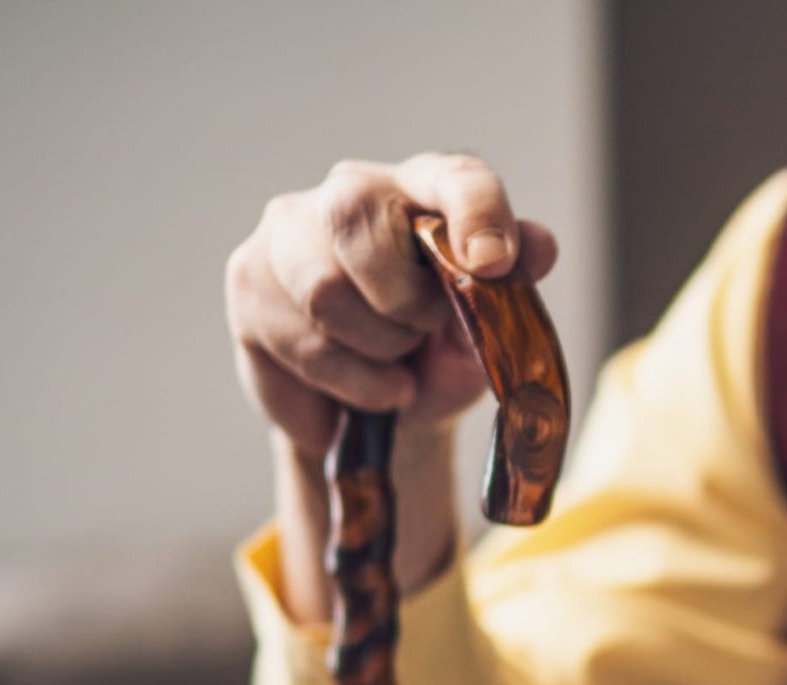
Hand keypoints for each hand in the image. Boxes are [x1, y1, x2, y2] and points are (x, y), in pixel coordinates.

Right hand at [224, 154, 560, 618]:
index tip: (494, 265)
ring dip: (377, 349)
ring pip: (324, 292)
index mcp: (424, 190)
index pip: (454, 177)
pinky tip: (363, 385)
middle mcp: (349, 192)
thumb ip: (515, 287)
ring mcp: (289, 231)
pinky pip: (302, 341)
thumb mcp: (487, 329)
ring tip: (395, 362)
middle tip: (423, 333)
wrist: (379, 405)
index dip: (476, 213)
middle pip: (358, 222)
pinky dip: (348, 382)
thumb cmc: (439, 349)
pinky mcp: (248, 279)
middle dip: (404, 301)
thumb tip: (539, 246)